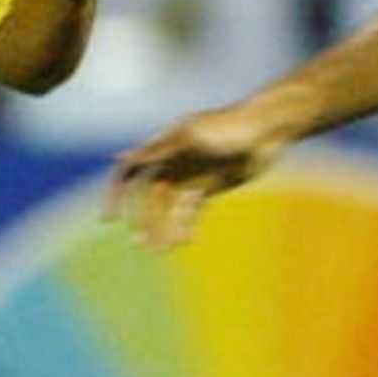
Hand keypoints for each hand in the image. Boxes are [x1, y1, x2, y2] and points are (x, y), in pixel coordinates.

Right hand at [105, 105, 290, 249]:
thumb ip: (157, 150)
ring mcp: (192, 175)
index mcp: (163, 147)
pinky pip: (191, 210)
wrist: (266, 130)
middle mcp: (173, 162)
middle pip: (150, 197)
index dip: (117, 194)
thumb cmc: (228, 126)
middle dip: (144, 221)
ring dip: (163, 228)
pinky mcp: (210, 185)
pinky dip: (186, 225)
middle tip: (141, 245)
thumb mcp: (190, 136)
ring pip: (170, 208)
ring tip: (162, 250)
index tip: (110, 219)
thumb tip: (119, 158)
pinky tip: (185, 241)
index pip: (130, 172)